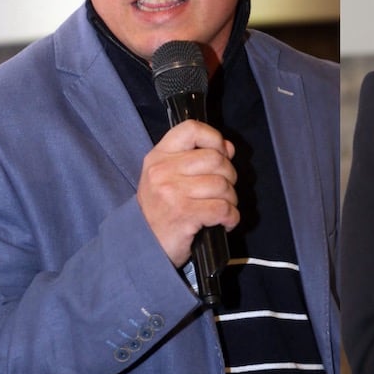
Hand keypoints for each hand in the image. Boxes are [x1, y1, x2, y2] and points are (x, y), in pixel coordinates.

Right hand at [137, 120, 238, 266]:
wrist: (142, 245)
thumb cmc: (161, 209)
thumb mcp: (169, 177)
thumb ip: (197, 158)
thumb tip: (228, 147)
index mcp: (159, 156)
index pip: (191, 129)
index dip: (214, 138)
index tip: (221, 154)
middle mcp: (163, 171)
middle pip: (216, 159)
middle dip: (229, 176)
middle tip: (223, 190)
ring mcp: (172, 192)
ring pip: (222, 185)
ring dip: (230, 199)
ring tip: (221, 208)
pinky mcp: (184, 214)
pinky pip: (223, 208)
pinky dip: (231, 217)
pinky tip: (225, 222)